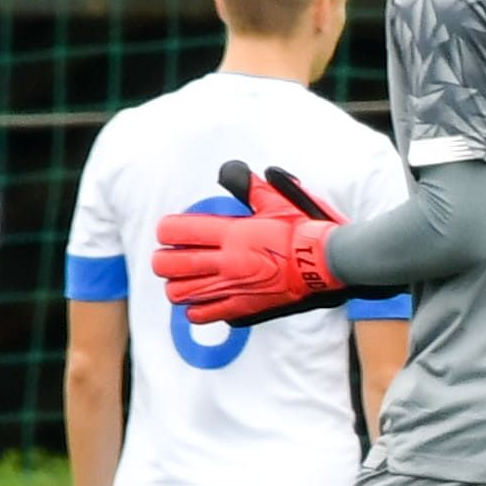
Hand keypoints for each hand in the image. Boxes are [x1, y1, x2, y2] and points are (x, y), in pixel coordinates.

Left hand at [152, 164, 344, 323]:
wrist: (322, 264)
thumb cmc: (301, 231)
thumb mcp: (276, 202)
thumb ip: (250, 187)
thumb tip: (232, 171)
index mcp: (231, 233)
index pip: (176, 231)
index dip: (167, 230)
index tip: (172, 232)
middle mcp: (226, 261)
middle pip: (169, 265)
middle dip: (163, 260)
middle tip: (171, 256)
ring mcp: (231, 287)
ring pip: (179, 292)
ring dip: (176, 284)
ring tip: (185, 279)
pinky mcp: (240, 307)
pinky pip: (201, 314)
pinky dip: (194, 308)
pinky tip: (201, 298)